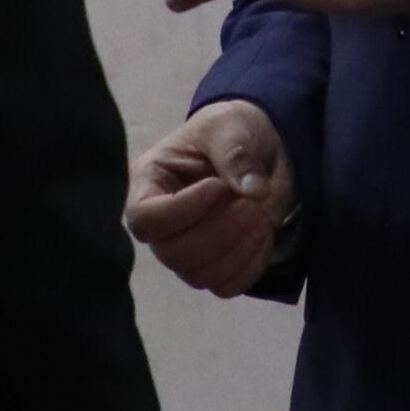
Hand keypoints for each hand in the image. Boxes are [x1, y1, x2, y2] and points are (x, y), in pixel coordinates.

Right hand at [123, 100, 293, 296]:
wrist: (258, 146)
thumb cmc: (231, 130)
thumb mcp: (231, 125)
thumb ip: (236, 152)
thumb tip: (253, 191)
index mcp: (149, 182)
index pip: (144, 217)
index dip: (182, 210)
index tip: (218, 186)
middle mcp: (160, 224)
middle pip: (172, 253)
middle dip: (219, 231)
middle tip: (252, 203)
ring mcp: (184, 250)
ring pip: (199, 275)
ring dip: (238, 249)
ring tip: (262, 215)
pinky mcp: (213, 266)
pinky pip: (225, 286)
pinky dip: (250, 266)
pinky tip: (264, 234)